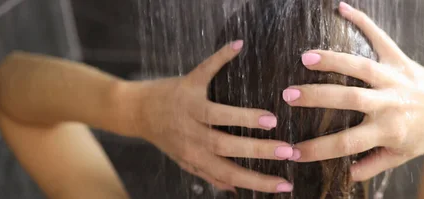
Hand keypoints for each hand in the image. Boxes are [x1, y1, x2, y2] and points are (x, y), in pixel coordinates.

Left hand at [125, 41, 294, 192]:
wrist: (135, 110)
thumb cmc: (165, 136)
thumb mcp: (184, 159)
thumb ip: (209, 174)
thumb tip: (236, 189)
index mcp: (195, 155)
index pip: (231, 173)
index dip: (258, 182)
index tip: (284, 184)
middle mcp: (192, 134)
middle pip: (227, 146)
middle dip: (258, 150)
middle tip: (287, 150)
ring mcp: (189, 108)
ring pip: (217, 115)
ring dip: (244, 117)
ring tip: (271, 120)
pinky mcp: (187, 84)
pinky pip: (205, 70)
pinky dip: (220, 58)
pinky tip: (238, 47)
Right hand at [286, 2, 423, 180]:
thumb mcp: (401, 156)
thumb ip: (373, 163)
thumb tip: (345, 174)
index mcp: (389, 130)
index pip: (347, 143)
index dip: (318, 149)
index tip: (294, 151)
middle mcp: (391, 103)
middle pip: (349, 99)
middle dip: (317, 97)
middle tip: (289, 96)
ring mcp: (395, 78)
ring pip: (361, 67)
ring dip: (333, 60)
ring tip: (306, 58)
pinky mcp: (400, 60)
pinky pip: (380, 38)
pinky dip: (362, 21)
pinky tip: (342, 9)